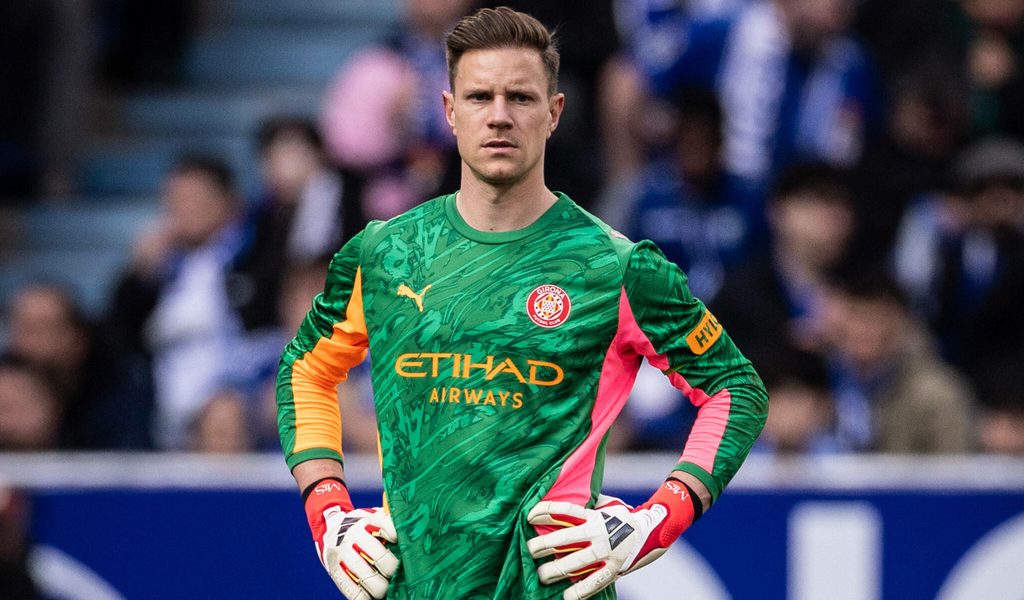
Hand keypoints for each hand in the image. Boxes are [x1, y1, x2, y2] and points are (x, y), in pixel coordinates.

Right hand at [304, 478, 398, 598]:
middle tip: (398, 575)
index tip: (404, 545)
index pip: (385, 524)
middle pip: (379, 555)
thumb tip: (414, 535)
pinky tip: (370, 597)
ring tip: (386, 589)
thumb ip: (391, 523)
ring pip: (365, 574)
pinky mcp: (333, 568)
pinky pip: (349, 588)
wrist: (331, 529)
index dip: (396, 535)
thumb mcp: (375, 518)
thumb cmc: (364, 528)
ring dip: (379, 587)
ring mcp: (342, 551)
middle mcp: (354, 534)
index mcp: (368, 520)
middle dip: (391, 569)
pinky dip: (362, 596)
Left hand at [527, 479, 697, 599]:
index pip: (563, 511)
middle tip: (529, 550)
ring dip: (556, 569)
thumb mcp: (607, 504)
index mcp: (593, 516)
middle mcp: (597, 532)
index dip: (544, 512)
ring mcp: (606, 551)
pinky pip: (595, 581)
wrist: (655, 528)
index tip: (528, 516)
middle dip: (543, 545)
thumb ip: (588, 504)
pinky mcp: (615, 568)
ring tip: (541, 575)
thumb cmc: (625, 516)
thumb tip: (567, 494)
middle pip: (563, 538)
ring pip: (575, 562)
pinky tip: (567, 597)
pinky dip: (580, 590)